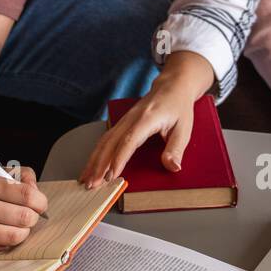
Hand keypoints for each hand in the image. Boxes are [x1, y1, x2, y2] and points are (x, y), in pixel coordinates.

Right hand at [0, 168, 46, 256]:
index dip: (40, 202)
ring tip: (15, 226)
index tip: (39, 204)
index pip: (28, 196)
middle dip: (32, 218)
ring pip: (16, 236)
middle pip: (25, 218)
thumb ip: (18, 178)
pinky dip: (4, 242)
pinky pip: (0, 248)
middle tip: (28, 216)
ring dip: (21, 232)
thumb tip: (38, 194)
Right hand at [79, 74, 196, 189]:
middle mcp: (131, 118)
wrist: (172, 86)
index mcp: (147, 118)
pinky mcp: (122, 123)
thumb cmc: (178, 106)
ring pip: (104, 141)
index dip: (119, 159)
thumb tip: (172, 167)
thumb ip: (176, 149)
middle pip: (110, 142)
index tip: (112, 176)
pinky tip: (91, 166)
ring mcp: (124, 120)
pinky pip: (106, 139)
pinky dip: (96, 154)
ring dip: (94, 160)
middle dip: (99, 164)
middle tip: (93, 184)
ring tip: (86, 179)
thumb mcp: (184, 128)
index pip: (129, 141)